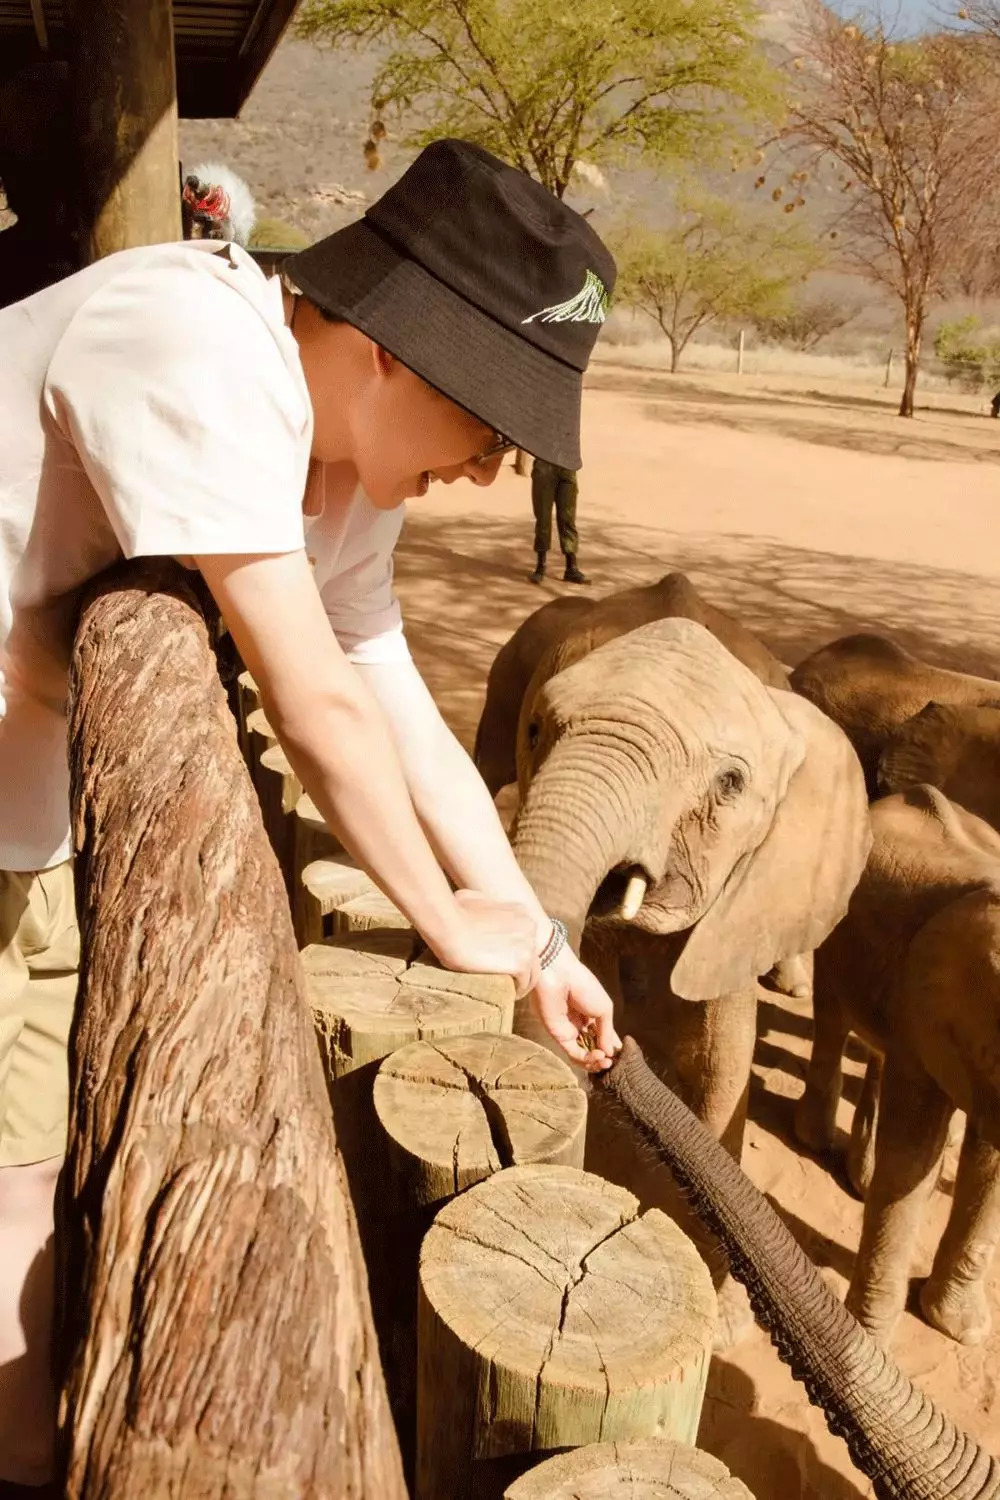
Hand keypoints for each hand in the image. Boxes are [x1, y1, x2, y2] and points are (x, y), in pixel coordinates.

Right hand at [430, 888, 539, 997]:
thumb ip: (485, 904)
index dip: (515, 953)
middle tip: (506, 980)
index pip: (526, 939)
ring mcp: (527, 946)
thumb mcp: (473, 898)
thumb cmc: (454, 912)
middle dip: (520, 969)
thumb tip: (479, 909)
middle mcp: (530, 927)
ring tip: (506, 991)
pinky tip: (504, 995)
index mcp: (521, 912)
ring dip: (520, 983)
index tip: (502, 962)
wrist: (449, 927)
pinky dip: (515, 991)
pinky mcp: (521, 963)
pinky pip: (524, 984)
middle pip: (532, 956)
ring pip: (532, 973)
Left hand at [532, 945, 621, 1071]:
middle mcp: (581, 1026)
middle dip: (605, 1058)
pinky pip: (573, 1054)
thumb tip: (610, 1053)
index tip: (621, 1054)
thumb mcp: (604, 1008)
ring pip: (583, 1056)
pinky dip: (586, 1059)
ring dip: (596, 1062)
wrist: (560, 978)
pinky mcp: (558, 1036)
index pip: (603, 1037)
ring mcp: (569, 1032)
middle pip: (593, 1049)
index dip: (612, 1047)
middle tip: (613, 1062)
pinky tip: (598, 1056)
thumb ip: (606, 1033)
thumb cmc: (584, 986)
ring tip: (606, 1062)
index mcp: (592, 1016)